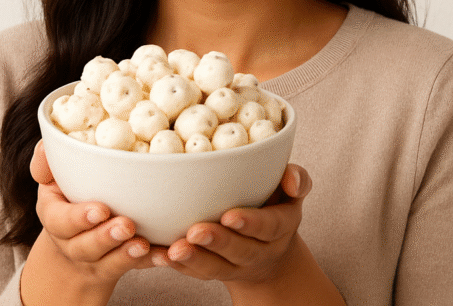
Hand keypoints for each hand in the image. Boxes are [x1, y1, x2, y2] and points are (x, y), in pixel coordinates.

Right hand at [21, 140, 154, 304]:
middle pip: (84, 247)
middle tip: (127, 226)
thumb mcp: (53, 178)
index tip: (101, 210)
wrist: (77, 238)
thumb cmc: (69, 195)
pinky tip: (165, 255)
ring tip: (143, 244)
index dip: (79, 218)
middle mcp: (71, 243)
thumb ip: (47, 163)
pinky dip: (150, 262)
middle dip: (105, 238)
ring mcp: (95, 260)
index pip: (60, 221)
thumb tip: (45, 146)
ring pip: (108, 263)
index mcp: (55, 217)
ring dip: (126, 255)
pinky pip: (135, 268)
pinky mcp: (119, 266)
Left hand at [152, 164, 311, 285]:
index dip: (250, 223)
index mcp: (281, 227)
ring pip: (215, 268)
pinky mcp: (212, 271)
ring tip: (173, 250)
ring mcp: (235, 266)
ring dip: (194, 260)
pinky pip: (194, 273)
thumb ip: (295, 180)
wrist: (267, 250)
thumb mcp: (290, 191)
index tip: (229, 216)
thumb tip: (292, 180)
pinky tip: (157, 256)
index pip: (269, 227)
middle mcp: (260, 251)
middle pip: (240, 251)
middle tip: (195, 232)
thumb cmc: (274, 205)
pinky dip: (176, 266)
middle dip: (217, 243)